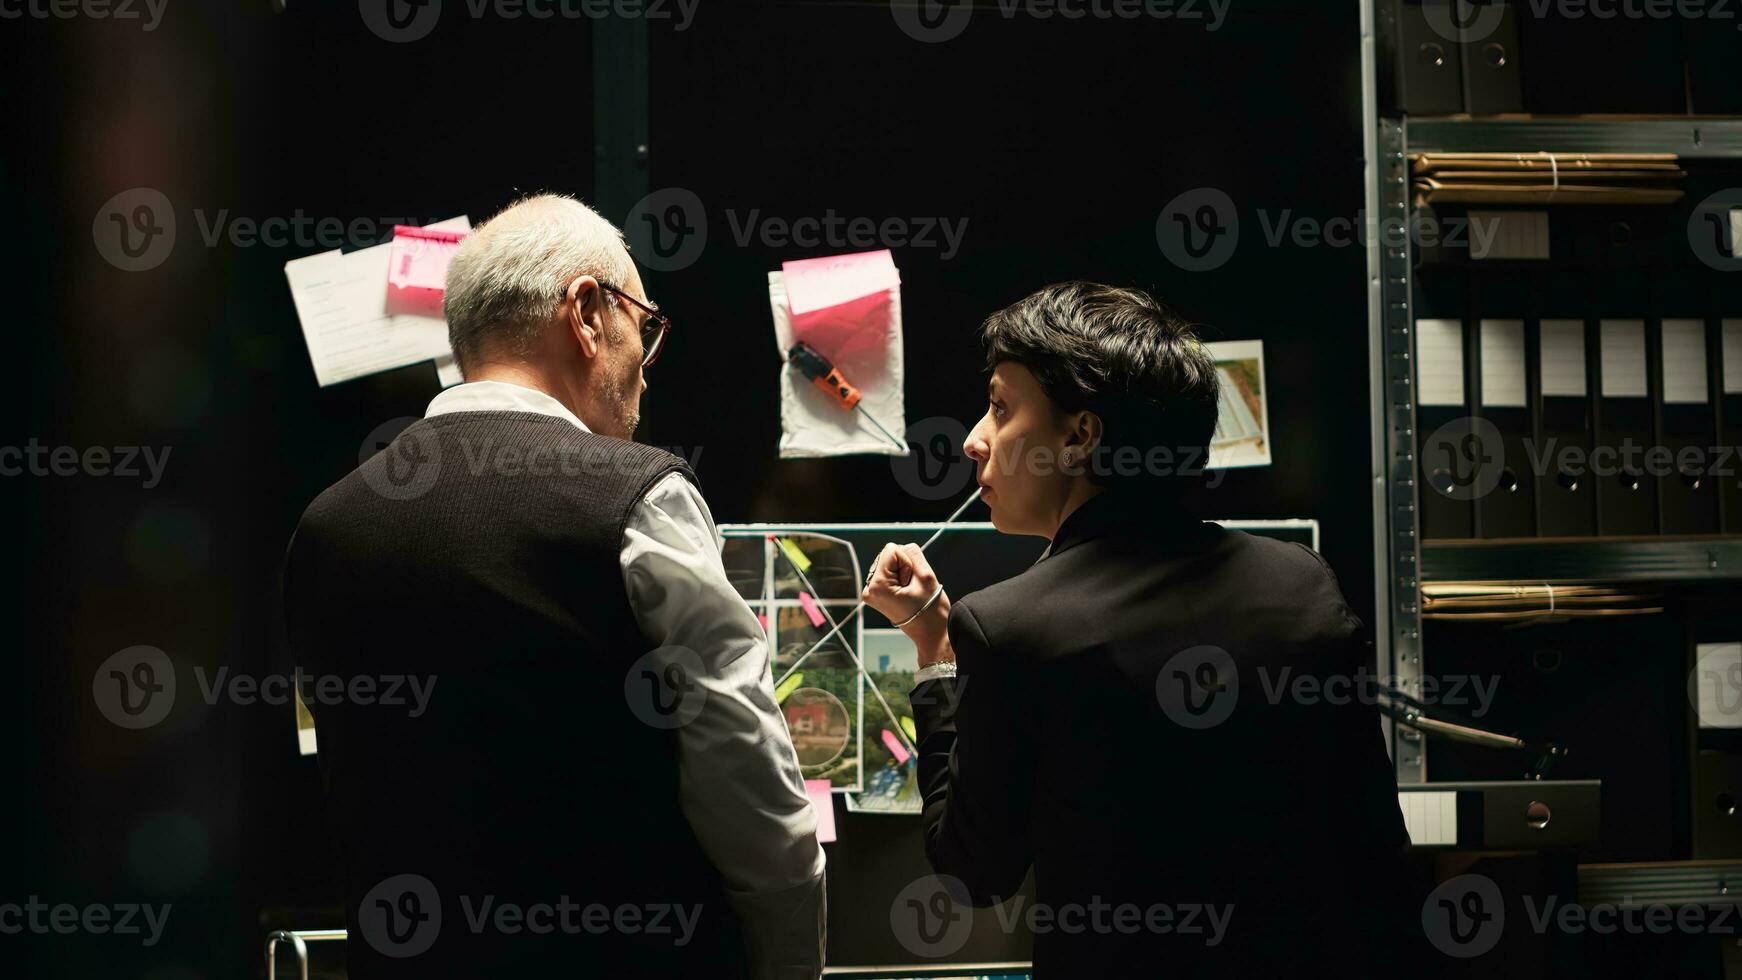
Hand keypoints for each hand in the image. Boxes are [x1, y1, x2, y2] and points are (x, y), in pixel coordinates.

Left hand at [862, 543, 951, 657]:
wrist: (931, 634)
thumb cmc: (930, 611)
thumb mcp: (926, 576)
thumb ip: (914, 554)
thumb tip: (904, 547)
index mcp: (876, 586)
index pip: (892, 550)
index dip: (908, 563)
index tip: (912, 583)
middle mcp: (868, 589)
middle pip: (888, 556)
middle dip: (904, 568)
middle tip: (912, 589)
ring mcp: (871, 593)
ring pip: (890, 564)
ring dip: (903, 574)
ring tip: (910, 593)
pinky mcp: (877, 594)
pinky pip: (890, 573)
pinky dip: (900, 579)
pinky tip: (906, 594)